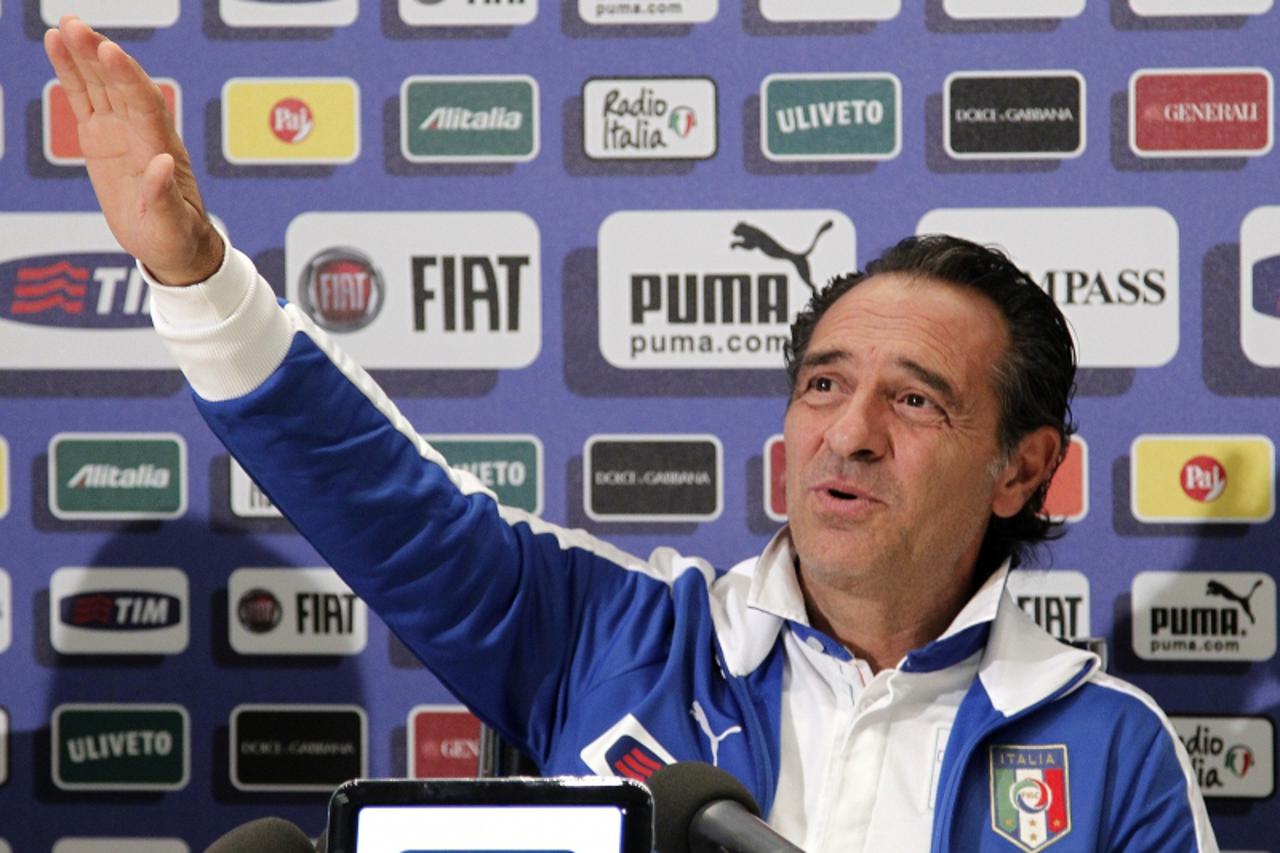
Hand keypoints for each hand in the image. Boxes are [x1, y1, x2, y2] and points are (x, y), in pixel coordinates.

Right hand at [44, 15, 223, 285]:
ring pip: (101, 85)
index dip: (128, 77)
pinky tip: (57, 45)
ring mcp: (121, 131)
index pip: (145, 105)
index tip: (109, 51)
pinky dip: (71, 72)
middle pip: (121, 85)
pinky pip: (84, 98)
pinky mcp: (100, 136)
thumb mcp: (173, 225)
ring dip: (84, 55)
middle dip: (99, 55)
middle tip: (76, 26)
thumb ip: (166, 197)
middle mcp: (142, 133)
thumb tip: (163, 164)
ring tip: (65, 26)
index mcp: (160, 150)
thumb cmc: (177, 236)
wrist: (172, 244)